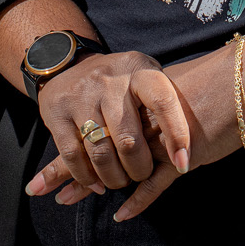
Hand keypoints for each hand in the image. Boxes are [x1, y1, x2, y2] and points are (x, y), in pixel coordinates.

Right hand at [26, 51, 192, 203]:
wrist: (69, 62)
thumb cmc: (122, 81)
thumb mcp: (146, 77)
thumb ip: (164, 105)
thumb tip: (188, 149)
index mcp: (139, 71)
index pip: (162, 100)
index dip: (176, 134)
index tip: (184, 163)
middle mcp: (110, 82)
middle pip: (128, 139)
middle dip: (138, 168)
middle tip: (141, 175)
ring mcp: (81, 96)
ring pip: (100, 152)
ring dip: (112, 177)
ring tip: (120, 181)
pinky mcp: (56, 112)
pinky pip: (72, 155)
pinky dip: (85, 177)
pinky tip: (96, 182)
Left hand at [27, 27, 244, 222]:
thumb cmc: (227, 83)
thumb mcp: (184, 94)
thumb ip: (164, 107)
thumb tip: (154, 117)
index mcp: (143, 100)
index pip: (101, 124)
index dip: (75, 142)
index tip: (53, 156)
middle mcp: (146, 118)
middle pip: (99, 146)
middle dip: (70, 168)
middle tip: (41, 187)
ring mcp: (162, 139)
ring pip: (119, 166)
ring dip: (91, 185)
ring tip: (65, 200)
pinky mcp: (182, 157)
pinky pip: (155, 184)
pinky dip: (138, 201)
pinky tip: (121, 214)